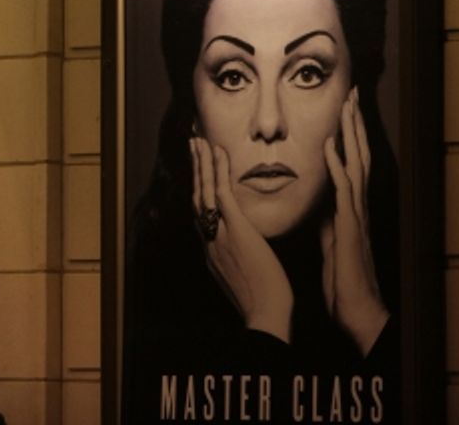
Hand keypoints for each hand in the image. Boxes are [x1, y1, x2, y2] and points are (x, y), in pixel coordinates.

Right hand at [191, 136, 293, 341]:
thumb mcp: (244, 280)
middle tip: (192, 145)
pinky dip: (218, 171)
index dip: (199, 190)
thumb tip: (245, 253)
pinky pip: (223, 195)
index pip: (202, 214)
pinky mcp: (236, 230)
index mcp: (212, 251)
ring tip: (199, 141)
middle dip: (195, 170)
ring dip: (201, 163)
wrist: (265, 317)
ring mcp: (219, 234)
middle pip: (197, 197)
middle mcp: (209, 239)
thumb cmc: (264, 304)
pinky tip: (218, 152)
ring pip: (205, 191)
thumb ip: (239, 261)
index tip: (198, 173)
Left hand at [321, 87, 388, 354]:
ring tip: (347, 106)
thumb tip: (321, 204)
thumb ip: (328, 220)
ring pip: (356, 165)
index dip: (346, 137)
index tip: (341, 109)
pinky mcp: (350, 226)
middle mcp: (356, 205)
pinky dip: (338, 165)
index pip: (348, 163)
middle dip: (354, 125)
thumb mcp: (331, 241)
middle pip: (357, 156)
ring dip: (351, 134)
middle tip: (351, 93)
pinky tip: (331, 144)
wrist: (356, 310)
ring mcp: (356, 214)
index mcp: (348, 208)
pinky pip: (344, 190)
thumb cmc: (343, 279)